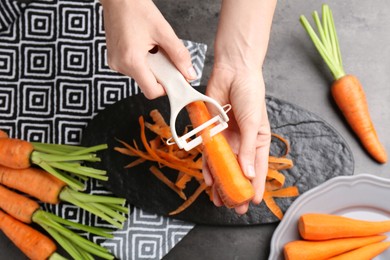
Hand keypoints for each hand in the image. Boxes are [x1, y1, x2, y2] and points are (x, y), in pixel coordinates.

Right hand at [100, 0, 196, 98]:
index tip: (175, 79)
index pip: (151, 91)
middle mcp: (120, 65)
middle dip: (161, 73)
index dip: (166, 88)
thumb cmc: (136, 8)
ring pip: (141, 75)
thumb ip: (179, 55)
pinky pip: (133, 68)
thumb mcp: (163, 31)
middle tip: (165, 55)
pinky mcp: (114, 58)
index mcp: (131, 60)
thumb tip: (189, 72)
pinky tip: (144, 46)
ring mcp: (115, 62)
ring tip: (152, 46)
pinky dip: (143, 61)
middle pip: (147, 83)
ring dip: (152, 66)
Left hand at [204, 66, 270, 214]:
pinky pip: (209, 152)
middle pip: (239, 171)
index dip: (255, 186)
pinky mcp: (212, 131)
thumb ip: (249, 150)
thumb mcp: (254, 125)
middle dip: (236, 188)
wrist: (233, 72)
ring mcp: (227, 138)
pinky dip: (208, 166)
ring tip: (218, 200)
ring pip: (223, 165)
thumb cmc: (250, 95)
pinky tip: (208, 179)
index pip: (258, 169)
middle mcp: (243, 142)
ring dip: (220, 182)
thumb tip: (249, 174)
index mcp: (259, 141)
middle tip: (233, 207)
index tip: (252, 202)